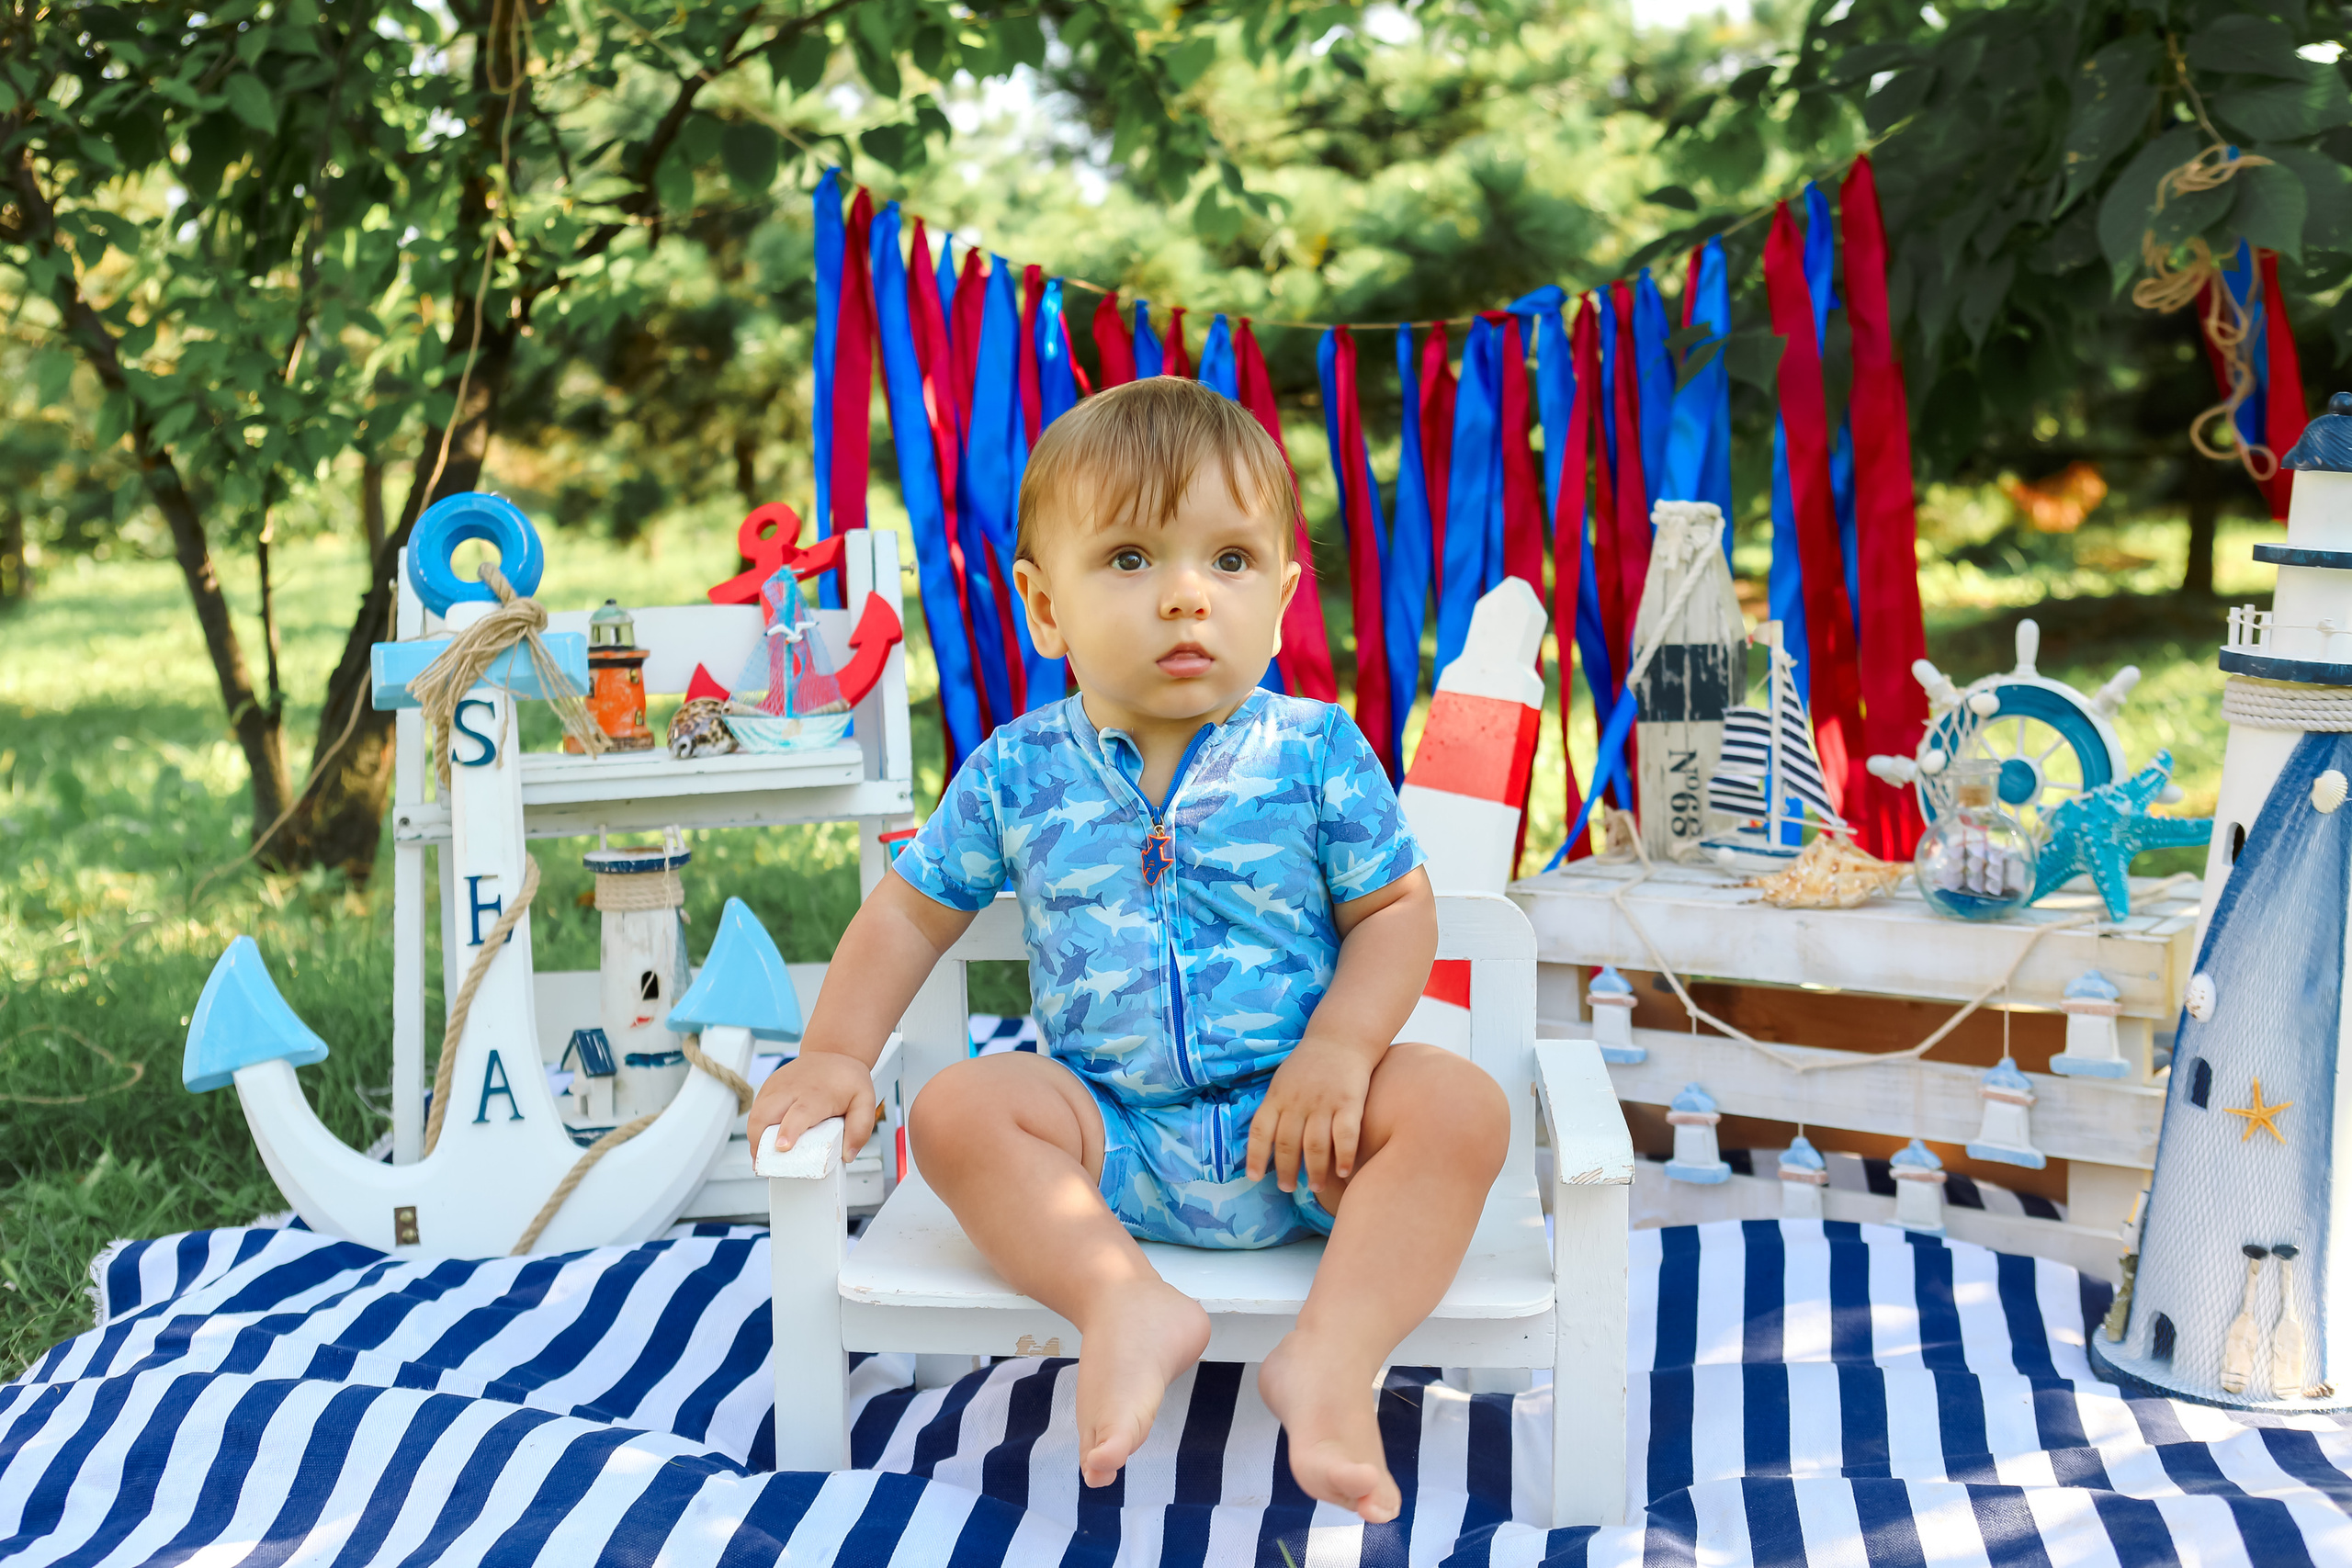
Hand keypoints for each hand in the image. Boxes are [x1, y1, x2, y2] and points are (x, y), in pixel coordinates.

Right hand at [748, 1050, 880, 1159]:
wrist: (834, 1052)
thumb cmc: (846, 1079)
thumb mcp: (864, 1101)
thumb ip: (860, 1129)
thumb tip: (848, 1155)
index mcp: (816, 1094)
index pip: (799, 1114)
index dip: (788, 1131)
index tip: (782, 1147)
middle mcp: (792, 1089)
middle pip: (766, 1114)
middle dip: (759, 1141)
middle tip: (763, 1164)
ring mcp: (777, 1087)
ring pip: (756, 1114)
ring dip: (755, 1137)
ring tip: (761, 1158)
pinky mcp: (769, 1087)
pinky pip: (756, 1110)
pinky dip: (756, 1128)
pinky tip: (763, 1141)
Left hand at [1245, 1039, 1376, 1198]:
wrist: (1341, 1036)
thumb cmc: (1309, 1064)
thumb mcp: (1283, 1080)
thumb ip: (1276, 1108)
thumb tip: (1266, 1143)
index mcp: (1277, 1096)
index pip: (1260, 1131)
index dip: (1255, 1157)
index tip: (1254, 1178)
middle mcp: (1297, 1101)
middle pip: (1287, 1144)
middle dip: (1286, 1171)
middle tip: (1288, 1188)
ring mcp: (1324, 1102)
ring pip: (1315, 1146)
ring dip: (1315, 1171)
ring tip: (1316, 1187)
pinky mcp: (1350, 1102)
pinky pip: (1346, 1136)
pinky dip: (1344, 1157)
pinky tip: (1343, 1172)